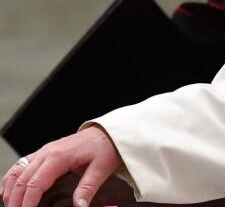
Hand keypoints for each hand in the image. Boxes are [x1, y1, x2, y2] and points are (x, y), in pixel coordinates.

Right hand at [2, 126, 120, 206]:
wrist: (106, 133)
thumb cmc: (104, 148)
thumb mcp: (101, 168)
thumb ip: (88, 188)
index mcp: (60, 156)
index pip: (36, 183)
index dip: (28, 202)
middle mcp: (47, 152)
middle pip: (22, 179)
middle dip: (16, 200)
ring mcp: (43, 151)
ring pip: (17, 171)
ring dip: (10, 190)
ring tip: (12, 206)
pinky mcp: (43, 153)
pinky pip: (21, 165)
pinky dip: (12, 179)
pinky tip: (10, 191)